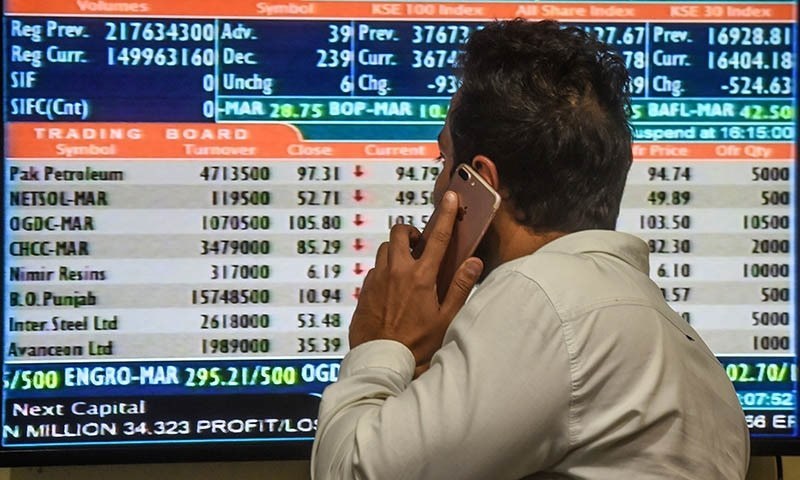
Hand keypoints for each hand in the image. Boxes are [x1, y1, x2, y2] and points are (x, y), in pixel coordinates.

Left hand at [348, 191, 483, 368]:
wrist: (381, 360)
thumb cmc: (417, 344)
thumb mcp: (446, 318)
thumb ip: (460, 287)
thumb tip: (474, 262)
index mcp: (421, 276)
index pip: (438, 237)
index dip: (446, 214)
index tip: (450, 197)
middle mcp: (396, 271)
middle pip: (400, 232)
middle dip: (411, 232)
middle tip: (421, 245)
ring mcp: (377, 279)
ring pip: (385, 249)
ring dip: (397, 250)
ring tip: (407, 267)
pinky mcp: (365, 290)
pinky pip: (375, 270)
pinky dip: (385, 271)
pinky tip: (393, 289)